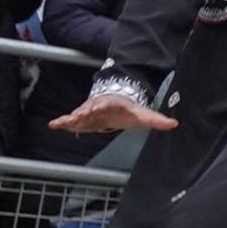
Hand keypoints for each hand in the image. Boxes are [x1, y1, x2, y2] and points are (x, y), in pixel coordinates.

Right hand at [51, 88, 175, 135]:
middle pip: (89, 108)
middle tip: (76, 116)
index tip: (95, 107)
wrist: (115, 102)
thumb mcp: (142, 114)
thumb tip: (174, 124)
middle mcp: (98, 106)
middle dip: (83, 112)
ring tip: (61, 122)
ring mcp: (87, 112)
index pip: (107, 104)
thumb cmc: (128, 109)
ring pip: (78, 114)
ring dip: (70, 118)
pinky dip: (62, 122)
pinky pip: (70, 120)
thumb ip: (156, 120)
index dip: (101, 105)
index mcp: (112, 103)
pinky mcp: (81, 118)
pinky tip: (53, 125)